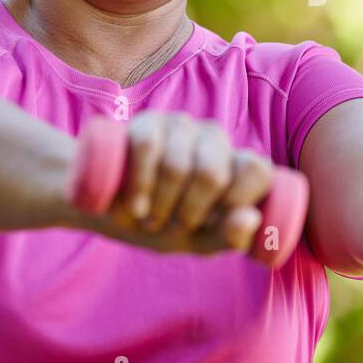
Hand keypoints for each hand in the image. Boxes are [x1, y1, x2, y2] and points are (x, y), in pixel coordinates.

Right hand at [95, 111, 274, 254]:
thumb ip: (229, 237)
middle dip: (188, 213)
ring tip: (148, 217)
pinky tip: (136, 206)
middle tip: (172, 226)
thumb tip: (252, 218)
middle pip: (212, 174)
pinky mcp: (147, 122)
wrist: (106, 207)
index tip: (210, 223)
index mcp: (236, 165)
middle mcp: (214, 139)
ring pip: (176, 166)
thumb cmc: (160, 222)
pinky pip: (147, 148)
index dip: (235, 201)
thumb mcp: (196, 240)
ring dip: (159, 205)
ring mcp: (182, 126)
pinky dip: (140, 184)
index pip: (256, 170)